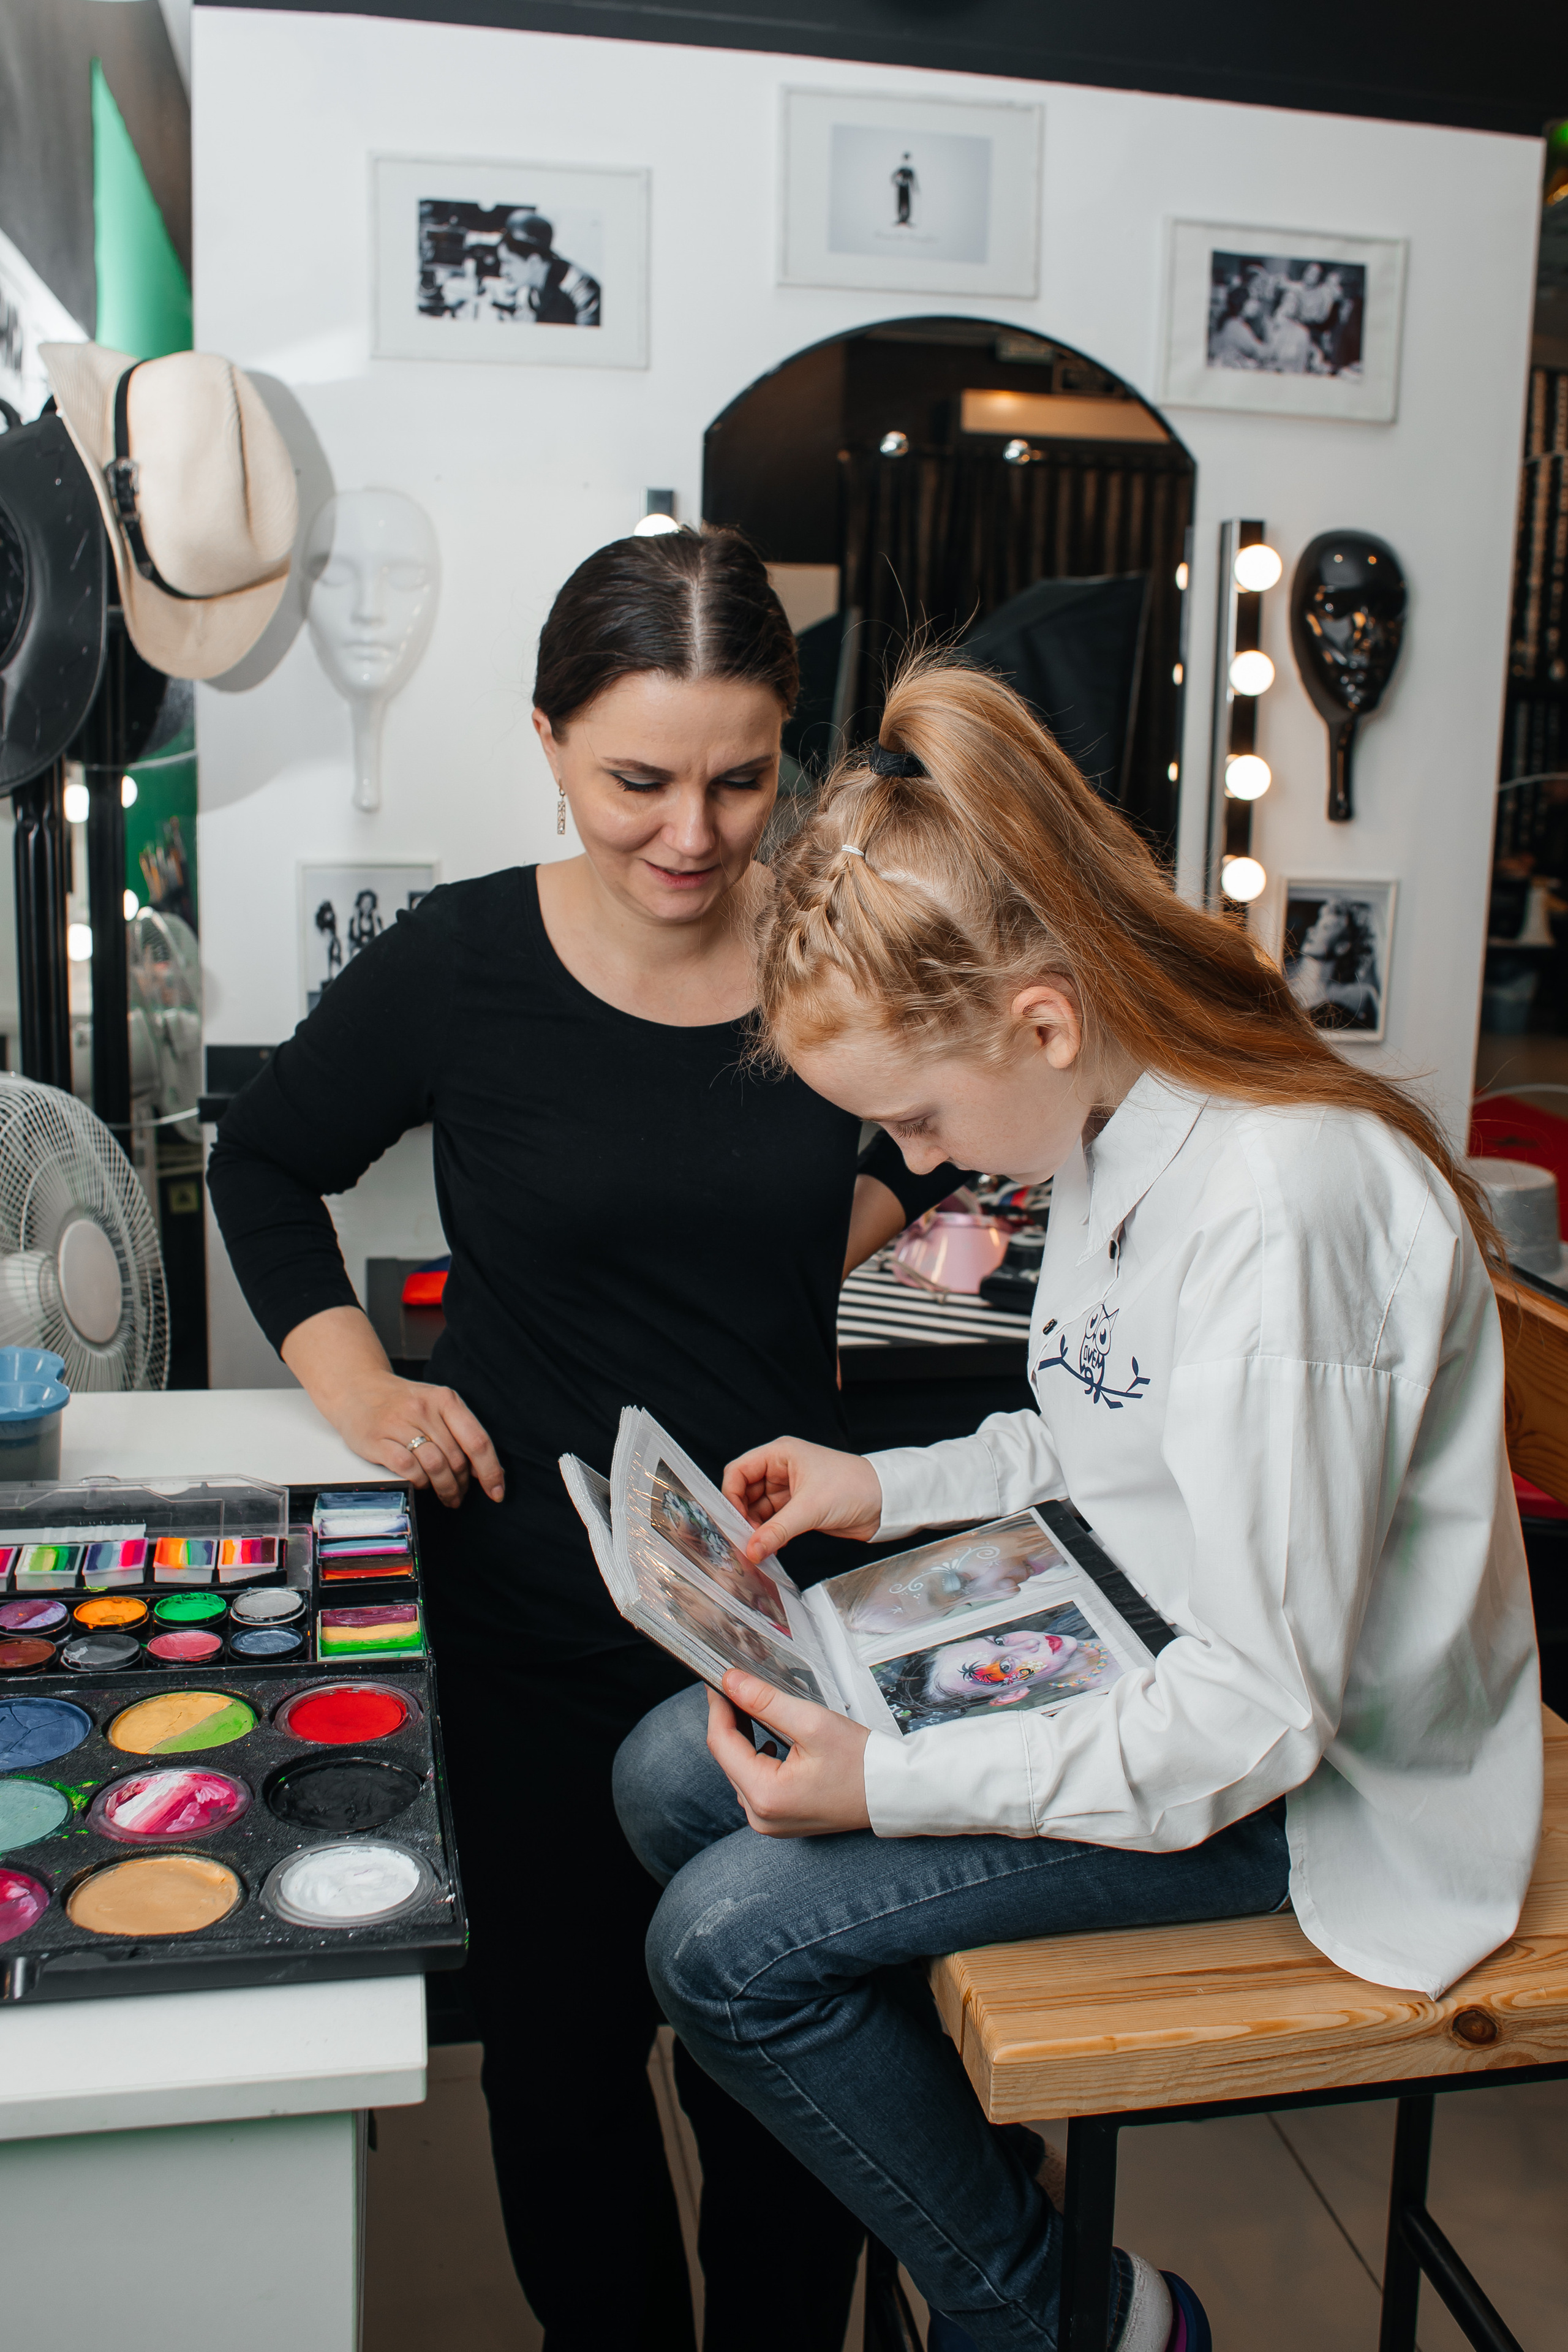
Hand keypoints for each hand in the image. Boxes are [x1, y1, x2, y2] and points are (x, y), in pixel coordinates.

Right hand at [281, 1305, 503, 1510]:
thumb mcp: (435, 1404)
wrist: (357, 1388)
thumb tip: (482, 1470)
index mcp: (445, 1399)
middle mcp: (424, 1409)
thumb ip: (458, 1430)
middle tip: (459, 1495)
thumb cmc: (402, 1402)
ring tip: (446, 1496)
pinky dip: (419, 1483)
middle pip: (457, 1458)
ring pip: (436, 1466)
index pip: (478, 1440)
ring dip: (445, 1488)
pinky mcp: (377, 1439)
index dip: (491, 1471)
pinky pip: (408, 1469)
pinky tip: (420, 1485)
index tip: (497, 1492)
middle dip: (462, 1484)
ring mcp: (399, 1423)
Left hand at [706, 1672, 870, 1836]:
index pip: (721, 1743)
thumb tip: (731, 1682)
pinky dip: (757, 1757)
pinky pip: (755, 1784)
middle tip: (736, 1685)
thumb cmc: (861, 1763)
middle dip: (731, 1719)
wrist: (893, 1793)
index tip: (720, 1679)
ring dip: (743, 1738)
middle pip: (728, 1758)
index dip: (718, 1707)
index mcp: (764, 1795)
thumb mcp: (813, 1723)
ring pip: (740, 1770)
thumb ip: (766, 1701)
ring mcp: (769, 1823)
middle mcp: (760, 1817)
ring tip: (751, 1706)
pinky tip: (768, 1738)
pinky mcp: (779, 1820)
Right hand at [722, 1436, 882, 1562]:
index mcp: (780, 1454)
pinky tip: (771, 1548)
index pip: (739, 1470)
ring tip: (757, 1549)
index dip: (731, 1495)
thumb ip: (777, 1530)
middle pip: (746, 1492)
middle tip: (743, 1541)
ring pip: (759, 1510)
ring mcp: (790, 1490)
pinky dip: (770, 1535)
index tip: (732, 1520)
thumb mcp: (811, 1508)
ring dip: (756, 1529)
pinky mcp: (799, 1509)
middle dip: (742, 1516)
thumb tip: (751, 1550)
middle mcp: (782, 1469)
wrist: (886, 1502)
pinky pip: (774, 1522)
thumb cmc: (854, 1487)